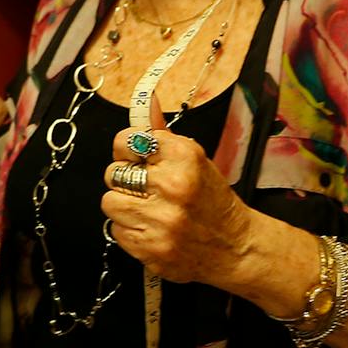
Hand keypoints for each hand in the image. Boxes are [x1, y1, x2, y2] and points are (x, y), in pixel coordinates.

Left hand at [100, 89, 267, 289]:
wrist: (237, 248)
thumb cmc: (212, 200)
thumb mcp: (193, 159)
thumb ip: (161, 132)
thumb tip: (147, 99)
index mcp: (184, 156)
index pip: (125, 141)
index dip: (128, 151)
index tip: (139, 159)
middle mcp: (172, 186)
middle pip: (113, 173)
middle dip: (126, 181)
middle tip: (148, 189)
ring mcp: (161, 221)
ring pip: (110, 202)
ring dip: (125, 207)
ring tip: (148, 210)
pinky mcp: (151, 249)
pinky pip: (116, 231)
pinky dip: (130, 231)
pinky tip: (152, 229)